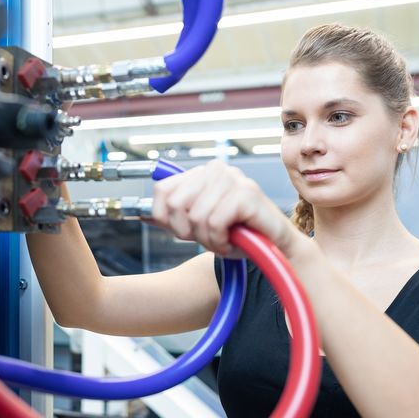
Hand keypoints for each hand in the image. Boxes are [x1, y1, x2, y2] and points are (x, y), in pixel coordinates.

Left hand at [150, 160, 304, 258]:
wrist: (275, 248)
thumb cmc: (239, 235)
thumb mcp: (199, 227)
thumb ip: (173, 218)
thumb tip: (142, 216)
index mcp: (202, 173)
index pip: (162, 191)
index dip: (168, 220)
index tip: (189, 231)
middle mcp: (216, 169)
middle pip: (175, 205)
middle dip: (189, 232)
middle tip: (210, 237)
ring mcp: (233, 179)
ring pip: (196, 216)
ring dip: (208, 239)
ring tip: (224, 239)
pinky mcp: (246, 193)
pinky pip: (214, 222)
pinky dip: (220, 241)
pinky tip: (232, 241)